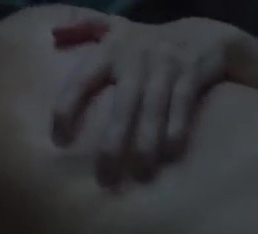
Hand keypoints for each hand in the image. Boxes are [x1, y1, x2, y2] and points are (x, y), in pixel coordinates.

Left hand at [50, 15, 248, 185]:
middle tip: (105, 177)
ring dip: (147, 143)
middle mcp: (134, 57)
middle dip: (113, 143)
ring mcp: (165, 65)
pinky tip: (172, 154)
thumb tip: (53, 41)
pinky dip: (177, 129)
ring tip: (142, 175)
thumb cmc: (150, 44)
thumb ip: (88, 39)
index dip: (67, 109)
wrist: (204, 33)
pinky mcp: (191, 72)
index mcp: (109, 50)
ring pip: (153, 109)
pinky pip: (182, 105)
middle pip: (122, 104)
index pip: (81, 81)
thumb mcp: (117, 32)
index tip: (60, 141)